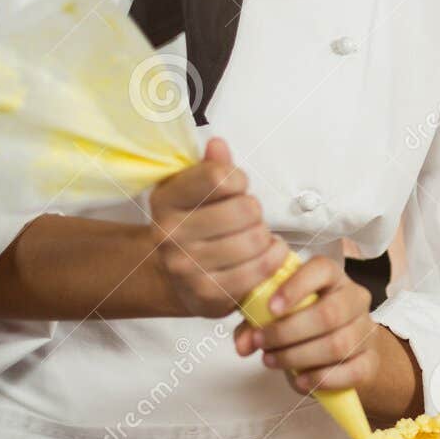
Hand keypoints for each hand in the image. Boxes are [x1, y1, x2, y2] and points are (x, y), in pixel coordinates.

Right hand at [149, 138, 287, 318]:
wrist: (178, 280)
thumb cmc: (197, 227)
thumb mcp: (196, 192)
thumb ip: (212, 168)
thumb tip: (218, 144)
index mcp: (166, 199)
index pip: (217, 177)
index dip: (238, 180)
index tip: (236, 188)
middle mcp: (169, 233)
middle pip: (245, 209)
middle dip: (255, 211)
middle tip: (250, 218)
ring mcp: (187, 266)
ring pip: (255, 239)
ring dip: (265, 236)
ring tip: (256, 237)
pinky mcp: (209, 293)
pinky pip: (260, 269)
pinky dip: (274, 258)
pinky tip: (267, 254)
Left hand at [233, 254, 379, 394]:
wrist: (344, 352)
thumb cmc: (306, 324)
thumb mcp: (278, 315)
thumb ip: (255, 323)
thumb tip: (243, 345)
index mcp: (332, 278)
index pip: (322, 269)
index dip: (296, 287)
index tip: (271, 308)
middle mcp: (354, 299)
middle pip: (329, 314)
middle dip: (288, 331)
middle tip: (262, 343)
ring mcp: (366, 331)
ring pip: (337, 345)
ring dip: (298, 357)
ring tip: (272, 361)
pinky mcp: (370, 361)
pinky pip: (351, 372)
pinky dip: (322, 379)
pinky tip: (300, 381)